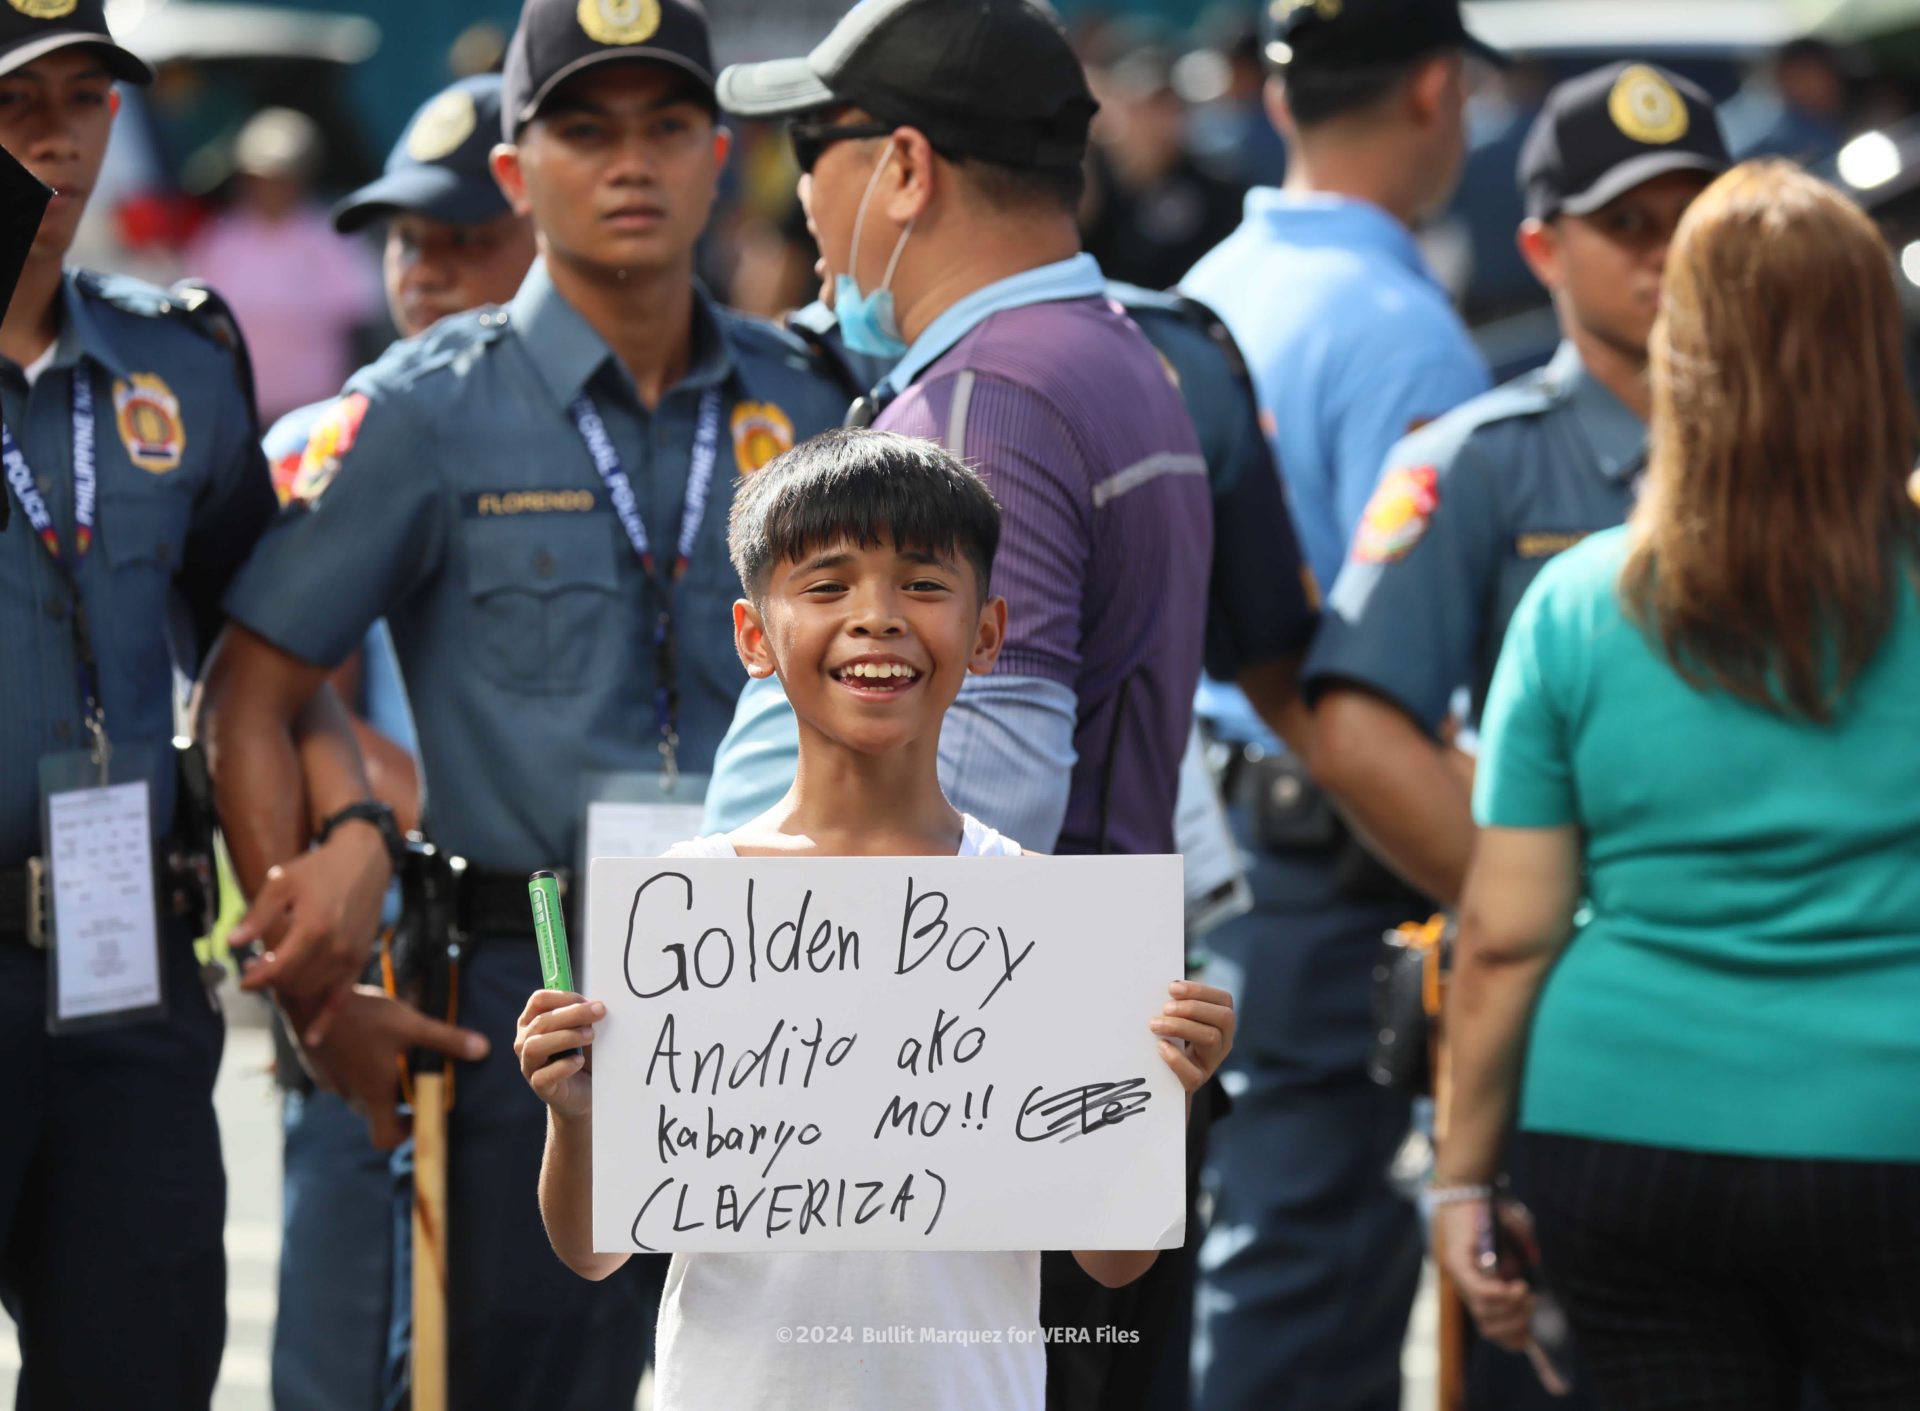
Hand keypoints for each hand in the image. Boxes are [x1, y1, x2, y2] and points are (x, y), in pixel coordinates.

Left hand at [231, 823, 391, 1011]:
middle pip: (294, 982)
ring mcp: (350, 957)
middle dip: (272, 981)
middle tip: (258, 969)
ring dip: (290, 990)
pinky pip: (341, 998)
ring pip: (312, 990)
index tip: (243, 979)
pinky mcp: (360, 961)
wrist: (366, 861)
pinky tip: (313, 1038)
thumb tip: (232, 944)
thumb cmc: (319, 868)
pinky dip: (326, 1019)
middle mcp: (335, 948)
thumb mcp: (282, 882)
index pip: (279, 969)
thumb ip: (258, 916)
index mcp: (314, 928)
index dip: (256, 979)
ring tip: (277, 976)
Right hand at [285, 985, 490, 1149]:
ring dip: (376, 1082)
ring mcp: (331, 1083)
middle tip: (412, 1072)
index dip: (404, 1133)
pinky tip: (366, 1040)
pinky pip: (343, 1079)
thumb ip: (446, 1040)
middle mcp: (350, 1096)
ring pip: (360, 1095)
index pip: (385, 1138)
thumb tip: (483, 1050)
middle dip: (396, 1100)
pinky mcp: (319, 1068)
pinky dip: (357, 1068)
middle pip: (377, 1114)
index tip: (417, 1113)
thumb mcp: (410, 1024)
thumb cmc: (362, 1015)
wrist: (309, 998)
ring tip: (390, 1051)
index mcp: (374, 1094)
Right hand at [516, 990, 602, 1121]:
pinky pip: (543, 1076)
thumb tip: (596, 1004)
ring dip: (566, 1037)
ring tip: (590, 1036)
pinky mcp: (538, 1085)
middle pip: (541, 1021)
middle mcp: (525, 1041)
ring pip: (534, 1046)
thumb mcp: (584, 1031)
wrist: (584, 1092)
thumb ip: (585, 1017)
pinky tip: (579, 1061)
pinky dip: (563, 1066)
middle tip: (599, 1012)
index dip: (564, 997)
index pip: (539, 1000)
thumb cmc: (582, 1055)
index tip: (588, 1000)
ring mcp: (528, 1064)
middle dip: (573, 1014)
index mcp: (533, 1021)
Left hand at [1150, 981, 1234, 1093]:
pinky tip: (1160, 1047)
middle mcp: (1224, 1040)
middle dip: (1193, 1008)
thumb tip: (1161, 989)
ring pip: (1211, 1038)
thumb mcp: (1179, 1021)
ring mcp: (1212, 1062)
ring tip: (1155, 1024)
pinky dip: (1176, 1058)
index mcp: (1221, 1021)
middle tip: (1165, 1008)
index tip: (1172, 987)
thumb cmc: (1171, 1039)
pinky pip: (1193, 1073)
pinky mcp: (1197, 1081)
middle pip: (1224, 1017)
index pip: (1223, 999)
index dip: (1199, 990)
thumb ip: (1176, 1006)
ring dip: (1181, 1026)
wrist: (1165, 1080)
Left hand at [1433, 1198, 1535, 1349]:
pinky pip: (1479, 1292)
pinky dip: (1501, 1295)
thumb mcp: (1513, 1238)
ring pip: (1485, 1313)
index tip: (1531, 1334)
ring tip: (1526, 1293)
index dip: (1512, 1337)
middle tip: (1532, 1306)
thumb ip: (1521, 1256)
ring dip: (1512, 1310)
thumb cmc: (1489, 1211)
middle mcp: (1466, 1286)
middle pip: (1489, 1327)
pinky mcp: (1457, 1263)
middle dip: (1517, 1325)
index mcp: (1478, 1286)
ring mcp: (1460, 1276)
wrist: (1467, 1186)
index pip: (1490, 1327)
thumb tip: (1531, 1265)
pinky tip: (1517, 1286)